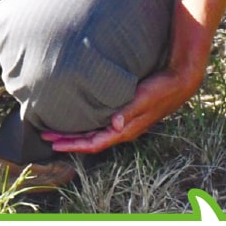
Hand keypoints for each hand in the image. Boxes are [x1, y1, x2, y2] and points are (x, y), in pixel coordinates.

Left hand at [41, 63, 204, 153]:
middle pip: (91, 141)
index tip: (54, 143)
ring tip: (55, 130)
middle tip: (46, 137)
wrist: (180, 80)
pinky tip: (78, 118)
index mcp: (125, 130)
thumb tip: (114, 125)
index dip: (73, 145)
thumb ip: (129, 112)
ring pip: (95, 133)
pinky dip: (86, 124)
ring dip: (75, 134)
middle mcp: (123, 129)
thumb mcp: (144, 98)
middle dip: (68, 141)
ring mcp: (124, 122)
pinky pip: (101, 124)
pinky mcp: (125, 114)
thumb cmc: (162, 88)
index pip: (94, 143)